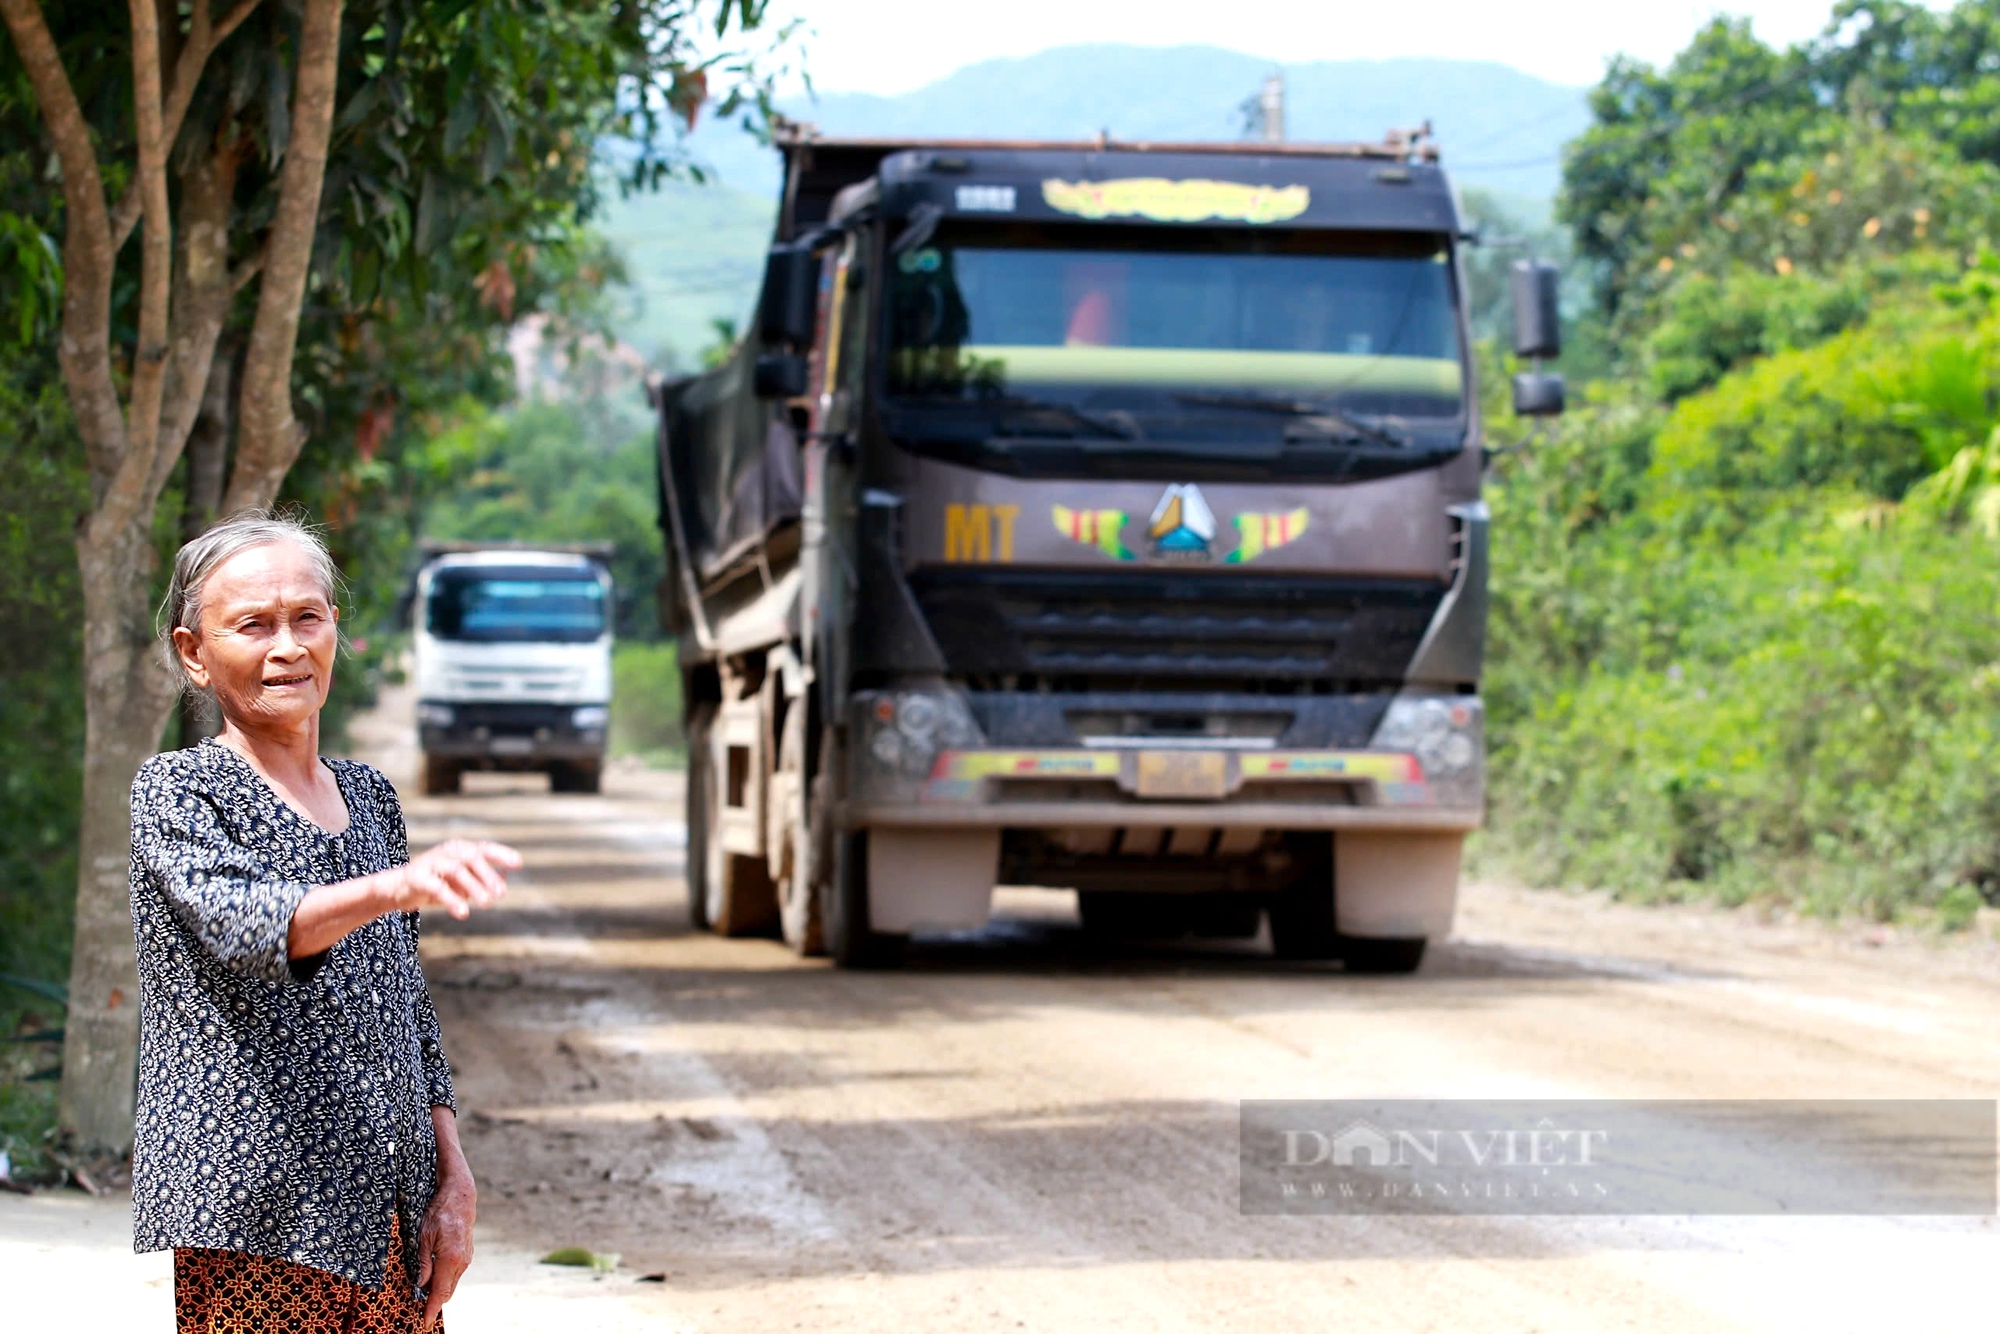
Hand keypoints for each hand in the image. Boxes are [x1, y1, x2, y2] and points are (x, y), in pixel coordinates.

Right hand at [386, 839, 519, 918]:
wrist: (398, 888)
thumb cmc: (436, 882)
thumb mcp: (461, 881)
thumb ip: (482, 879)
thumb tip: (504, 881)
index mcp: (459, 849)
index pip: (483, 848)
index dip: (501, 854)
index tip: (518, 863)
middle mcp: (446, 852)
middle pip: (471, 857)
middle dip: (488, 874)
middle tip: (501, 894)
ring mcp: (431, 862)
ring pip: (456, 870)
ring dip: (474, 886)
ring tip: (487, 903)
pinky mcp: (417, 877)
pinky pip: (437, 887)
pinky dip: (452, 899)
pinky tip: (464, 913)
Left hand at [417, 1168, 475, 1328]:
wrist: (460, 1196)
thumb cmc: (439, 1213)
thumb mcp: (423, 1237)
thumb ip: (422, 1263)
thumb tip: (420, 1284)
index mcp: (449, 1258)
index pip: (439, 1291)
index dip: (431, 1309)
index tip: (425, 1323)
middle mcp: (461, 1261)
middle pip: (447, 1291)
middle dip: (434, 1301)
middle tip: (420, 1309)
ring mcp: (466, 1258)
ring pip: (451, 1283)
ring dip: (439, 1289)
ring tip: (424, 1292)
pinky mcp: (467, 1254)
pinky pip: (455, 1273)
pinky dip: (445, 1279)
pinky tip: (434, 1276)